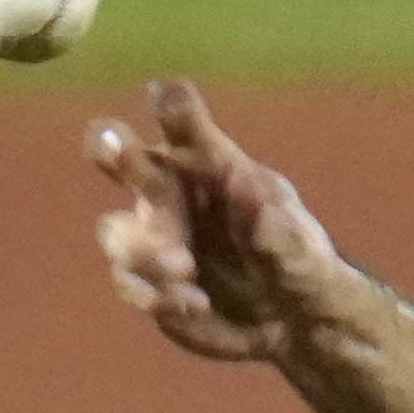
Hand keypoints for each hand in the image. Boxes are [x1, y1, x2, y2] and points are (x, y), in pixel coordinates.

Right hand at [90, 77, 352, 362]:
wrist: (292, 316)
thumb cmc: (294, 256)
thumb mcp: (300, 241)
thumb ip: (275, 221)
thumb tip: (247, 188)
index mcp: (206, 160)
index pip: (181, 120)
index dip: (171, 106)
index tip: (167, 95)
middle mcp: (166, 190)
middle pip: (117, 154)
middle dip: (113, 148)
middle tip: (117, 145)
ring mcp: (148, 236)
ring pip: (115, 231)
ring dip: (144, 250)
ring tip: (187, 269)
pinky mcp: (146, 282)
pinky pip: (131, 283)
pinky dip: (159, 295)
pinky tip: (198, 304)